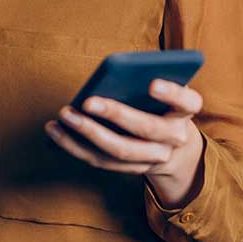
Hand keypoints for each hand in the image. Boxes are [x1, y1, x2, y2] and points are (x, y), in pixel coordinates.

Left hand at [44, 79, 205, 208]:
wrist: (174, 147)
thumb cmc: (162, 105)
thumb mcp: (164, 91)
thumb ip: (149, 78)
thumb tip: (114, 72)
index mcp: (185, 112)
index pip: (187, 101)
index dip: (171, 93)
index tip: (152, 83)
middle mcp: (174, 138)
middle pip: (146, 128)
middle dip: (116, 114)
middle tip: (88, 101)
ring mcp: (153, 158)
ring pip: (119, 150)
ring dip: (87, 133)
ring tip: (64, 115)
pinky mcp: (131, 169)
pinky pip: (101, 161)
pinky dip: (75, 146)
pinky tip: (55, 130)